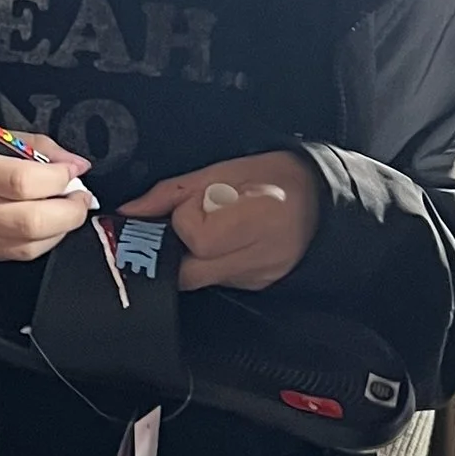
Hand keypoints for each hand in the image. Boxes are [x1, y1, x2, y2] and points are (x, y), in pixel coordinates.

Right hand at [0, 130, 93, 264]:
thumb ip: (27, 145)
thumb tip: (71, 162)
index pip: (19, 181)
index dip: (57, 177)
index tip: (73, 169)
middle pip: (29, 220)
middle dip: (69, 210)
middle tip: (80, 195)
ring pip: (28, 244)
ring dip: (61, 227)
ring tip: (68, 207)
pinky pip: (18, 254)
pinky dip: (44, 240)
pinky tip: (49, 224)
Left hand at [123, 149, 320, 291]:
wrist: (322, 200)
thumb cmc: (279, 177)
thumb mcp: (224, 169)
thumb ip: (172, 193)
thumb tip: (132, 211)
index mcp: (257, 217)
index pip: (194, 234)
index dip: (186, 215)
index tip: (199, 200)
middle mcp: (259, 255)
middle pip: (185, 270)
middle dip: (174, 245)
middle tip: (191, 220)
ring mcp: (257, 277)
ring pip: (196, 280)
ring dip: (189, 254)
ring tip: (211, 225)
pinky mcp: (254, 286)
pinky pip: (215, 280)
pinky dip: (209, 262)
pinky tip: (225, 240)